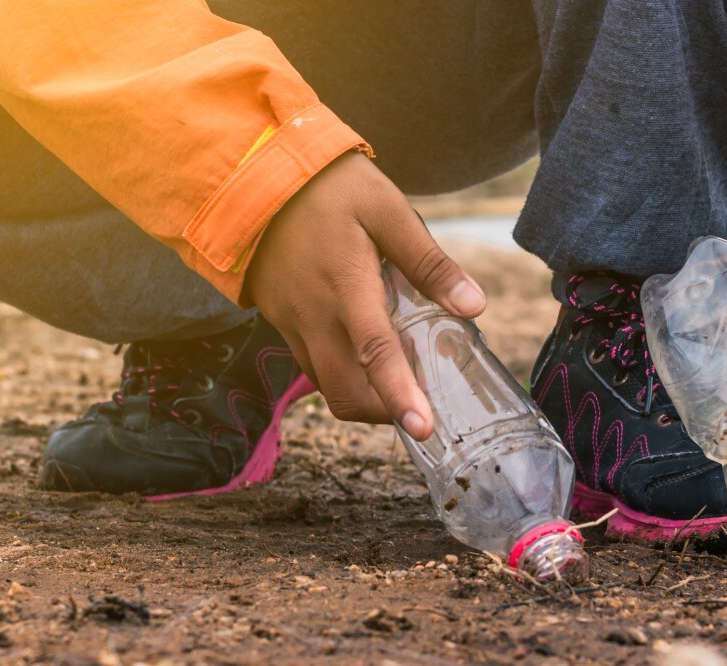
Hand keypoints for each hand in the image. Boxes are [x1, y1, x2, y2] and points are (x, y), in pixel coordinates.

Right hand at [245, 152, 484, 439]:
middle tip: (422, 408)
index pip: (374, 352)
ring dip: (362, 396)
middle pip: (345, 392)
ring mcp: (292, 322)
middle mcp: (314, 315)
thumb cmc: (328, 186)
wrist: (253, 176)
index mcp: (346, 286)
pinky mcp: (281, 321)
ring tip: (400, 382)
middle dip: (384, 412)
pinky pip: (312, 364)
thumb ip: (428, 262)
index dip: (399, 395)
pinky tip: (366, 355)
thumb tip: (473, 305)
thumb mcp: (386, 208)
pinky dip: (342, 374)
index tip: (424, 428)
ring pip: (326, 385)